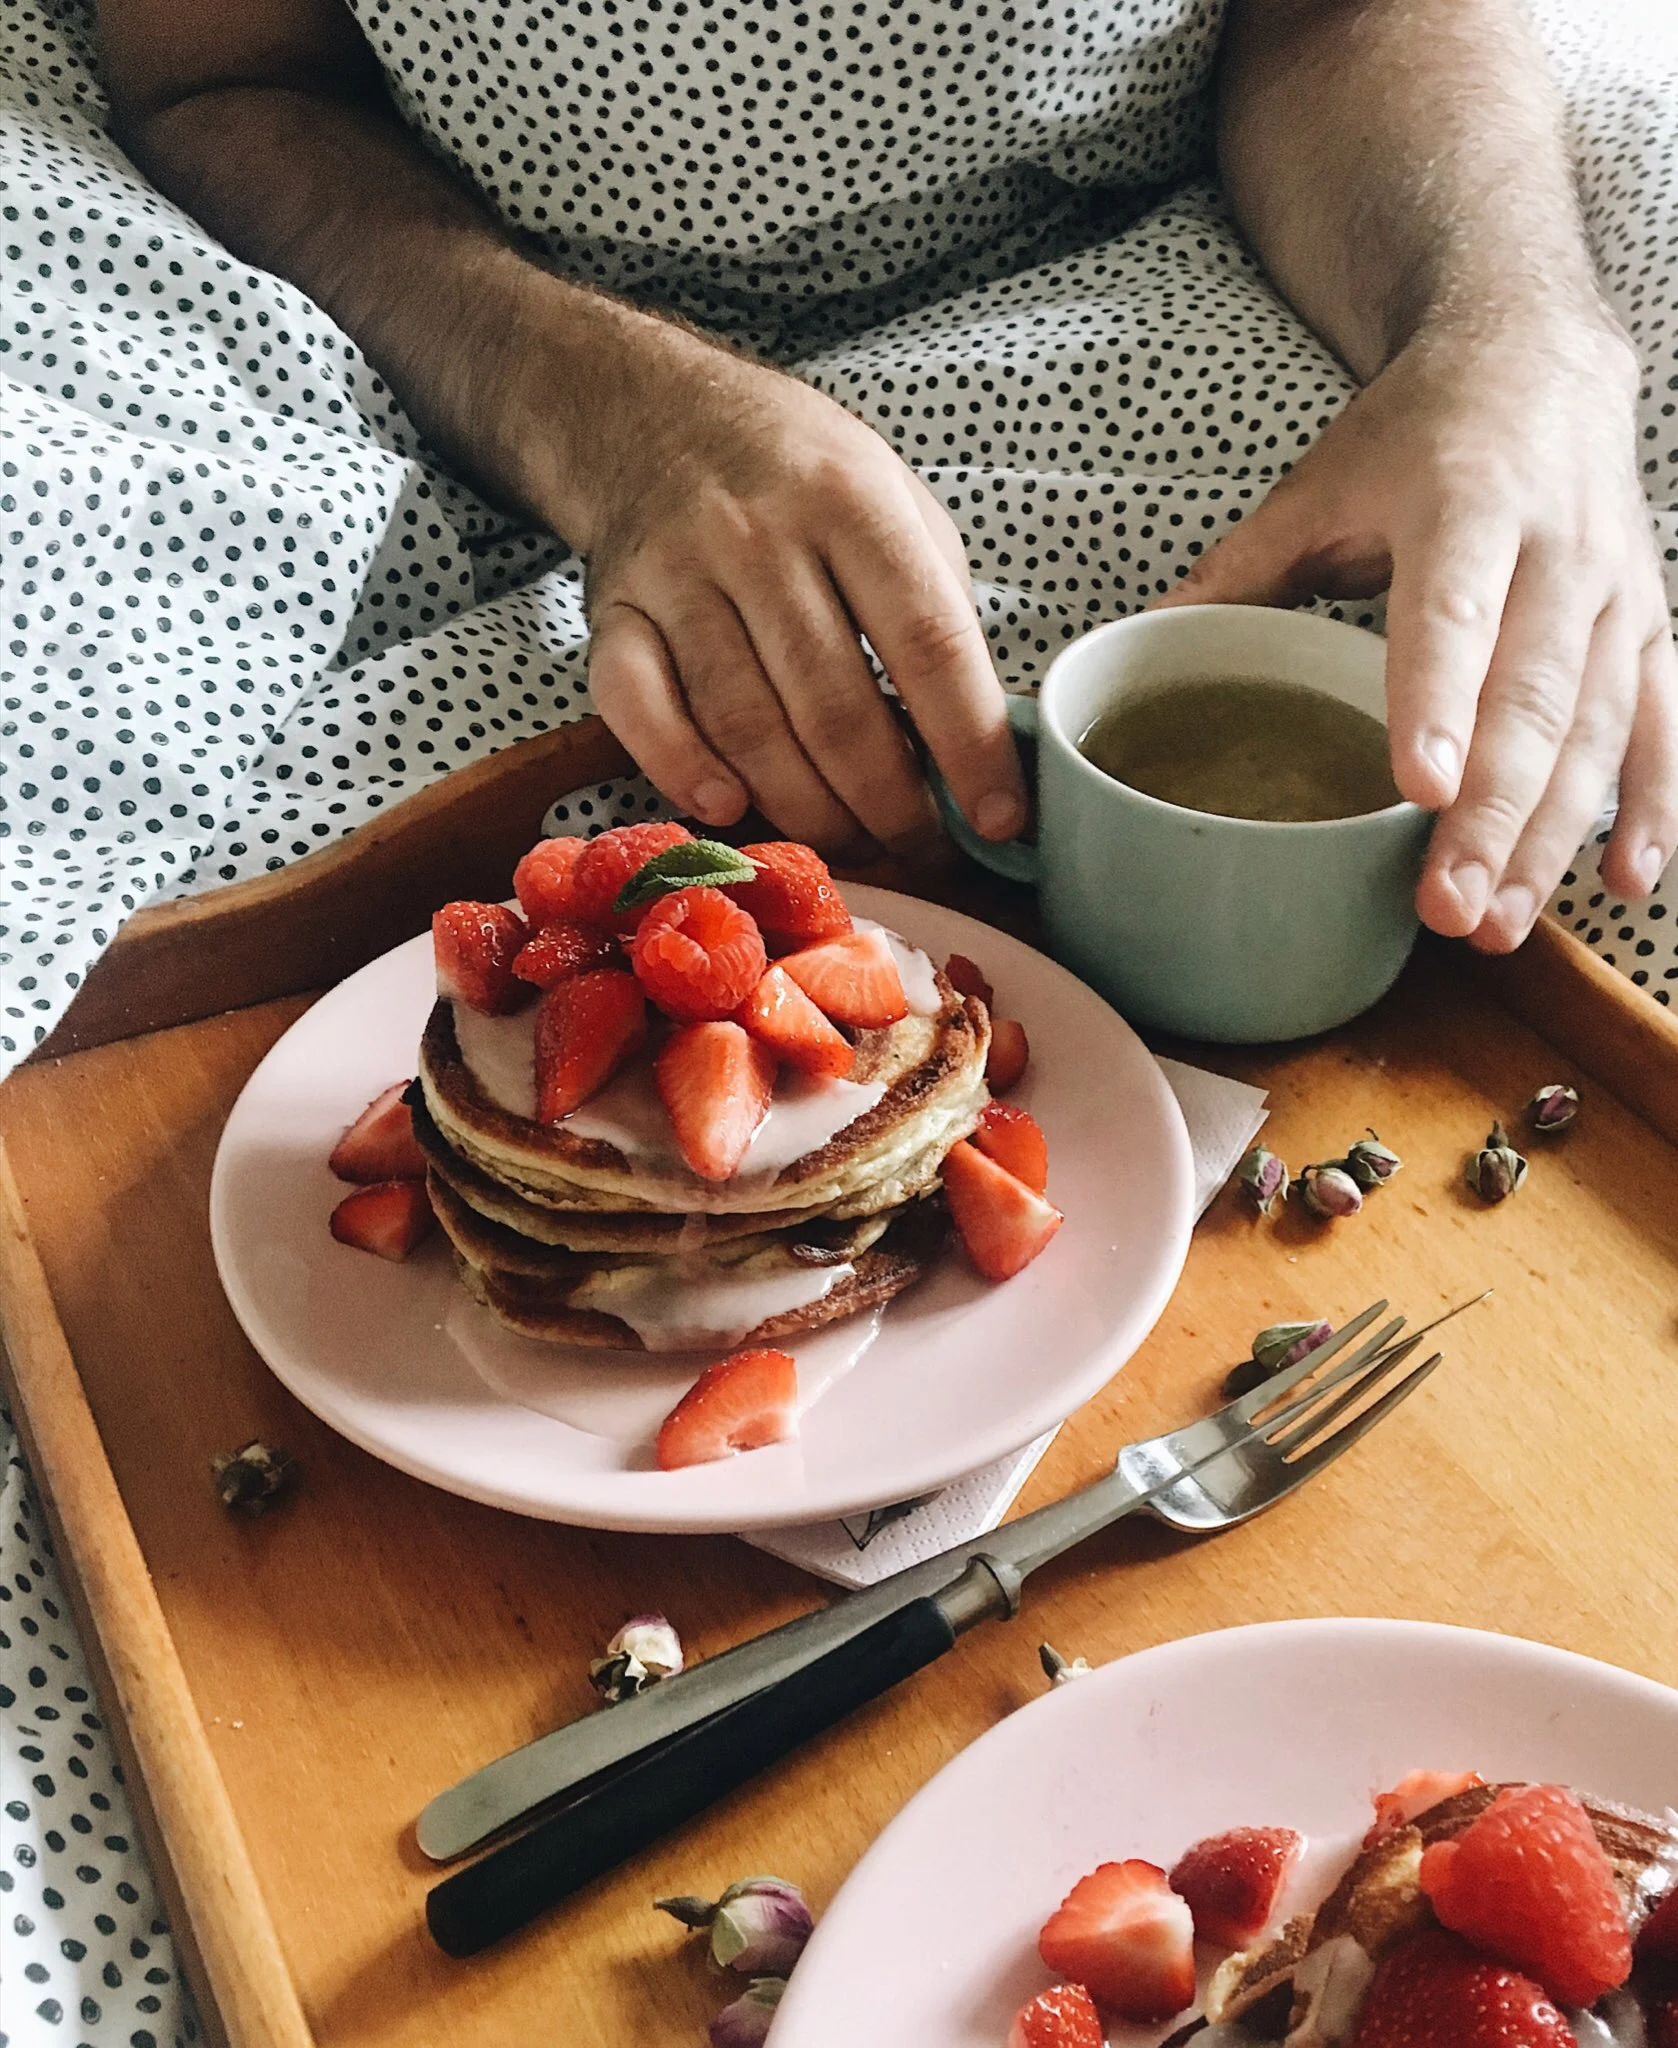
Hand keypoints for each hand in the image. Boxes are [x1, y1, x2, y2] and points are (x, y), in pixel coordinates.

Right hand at [523, 314, 1026, 857]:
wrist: (653, 413)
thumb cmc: (800, 477)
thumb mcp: (895, 502)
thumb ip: (936, 606)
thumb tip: (986, 742)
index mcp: (853, 502)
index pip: (927, 641)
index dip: (968, 744)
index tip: (999, 819)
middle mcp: (761, 536)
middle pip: (835, 707)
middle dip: (889, 805)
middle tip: (921, 849)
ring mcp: (677, 577)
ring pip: (746, 726)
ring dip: (806, 809)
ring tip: (851, 842)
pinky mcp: (613, 617)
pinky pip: (640, 712)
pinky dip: (683, 770)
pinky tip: (729, 808)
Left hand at [1155, 308, 1677, 950]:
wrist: (1540, 358)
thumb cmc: (1419, 430)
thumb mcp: (1319, 481)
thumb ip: (1240, 570)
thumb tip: (1139, 641)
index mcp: (1464, 500)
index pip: (1454, 612)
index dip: (1439, 701)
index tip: (1419, 786)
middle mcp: (1556, 549)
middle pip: (1531, 698)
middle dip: (1491, 814)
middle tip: (1449, 909)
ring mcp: (1615, 593)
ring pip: (1597, 729)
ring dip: (1551, 837)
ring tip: (1499, 925)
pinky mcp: (1651, 625)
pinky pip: (1663, 727)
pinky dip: (1654, 808)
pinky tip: (1625, 885)